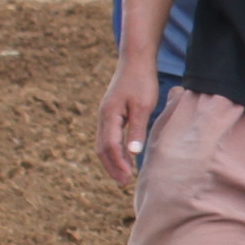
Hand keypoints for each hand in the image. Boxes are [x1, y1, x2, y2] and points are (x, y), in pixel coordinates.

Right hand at [95, 62, 159, 189]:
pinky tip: (125, 158)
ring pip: (103, 143)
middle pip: (102, 148)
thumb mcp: (143, 106)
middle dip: (112, 167)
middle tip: (123, 184)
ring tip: (124, 176)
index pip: (110, 146)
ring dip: (112, 161)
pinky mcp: (111, 113)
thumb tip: (132, 153)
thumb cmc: (141, 81)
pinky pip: (109, 137)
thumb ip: (136, 129)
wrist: (135, 61)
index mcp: (109, 115)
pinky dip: (114, 150)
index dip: (118, 164)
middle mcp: (103, 116)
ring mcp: (105, 115)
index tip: (127, 179)